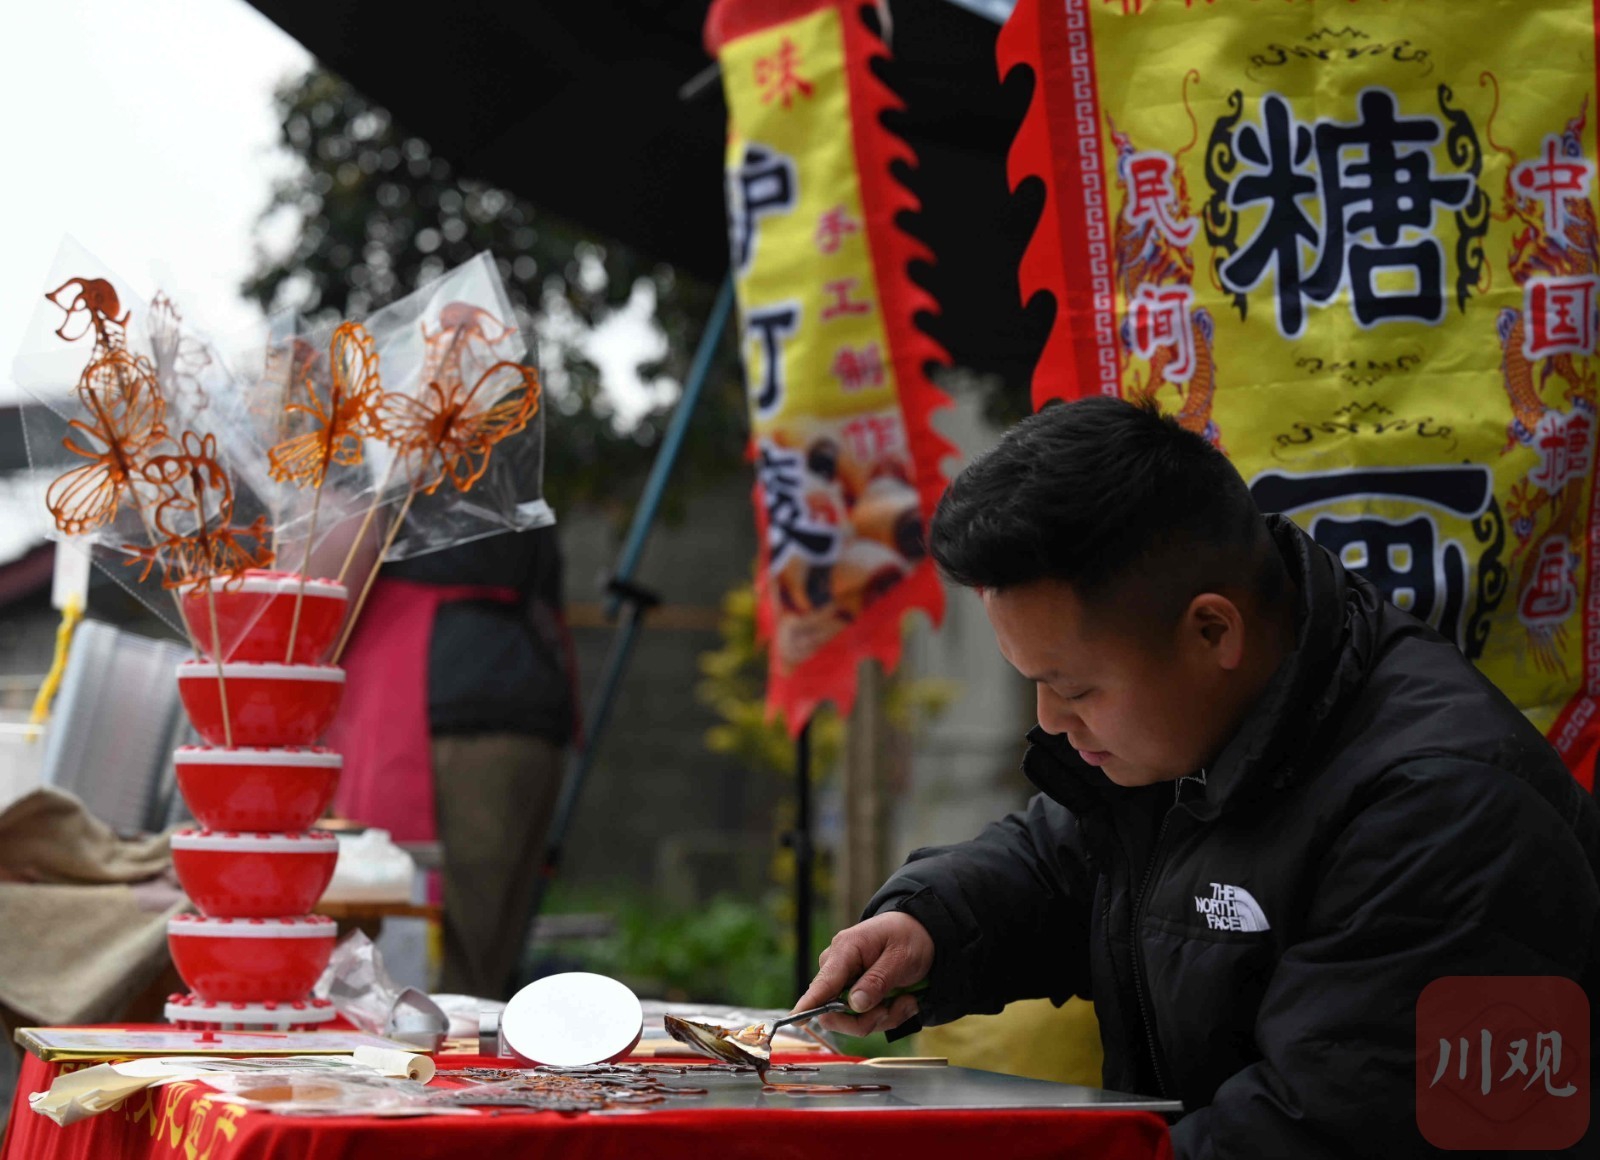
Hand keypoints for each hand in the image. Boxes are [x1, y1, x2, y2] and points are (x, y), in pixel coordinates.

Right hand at [793, 910, 933, 1036]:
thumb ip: (877, 981)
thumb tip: (854, 1005)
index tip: (797, 1020)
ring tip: (907, 999)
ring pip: (853, 1021)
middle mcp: (837, 967)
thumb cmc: (908, 937)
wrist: (919, 932)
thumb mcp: (901, 957)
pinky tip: (903, 1000)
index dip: (809, 1004)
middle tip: (897, 1006)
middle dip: (869, 1018)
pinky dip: (887, 1015)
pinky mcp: (853, 994)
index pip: (822, 983)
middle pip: (835, 1012)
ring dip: (884, 1017)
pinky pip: (864, 1019)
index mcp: (845, 950)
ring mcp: (844, 983)